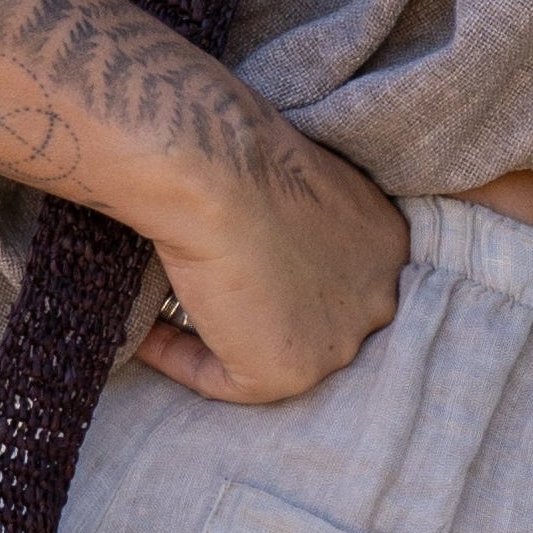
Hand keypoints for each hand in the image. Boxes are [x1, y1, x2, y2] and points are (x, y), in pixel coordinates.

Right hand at [135, 122, 407, 404]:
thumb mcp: (291, 183)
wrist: (214, 168)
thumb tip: (255, 249)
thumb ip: (295, 224)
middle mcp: (378, 298)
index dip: (288, 279)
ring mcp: (337, 342)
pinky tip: (146, 332)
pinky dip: (179, 357)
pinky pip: (224, 381)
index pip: (341, 279)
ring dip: (220, 339)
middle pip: (316, 323)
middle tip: (203, 300)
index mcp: (387, 245)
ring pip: (270, 354)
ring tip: (165, 317)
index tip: (237, 272)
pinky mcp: (286, 373)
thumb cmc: (238, 151)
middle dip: (262, 315)